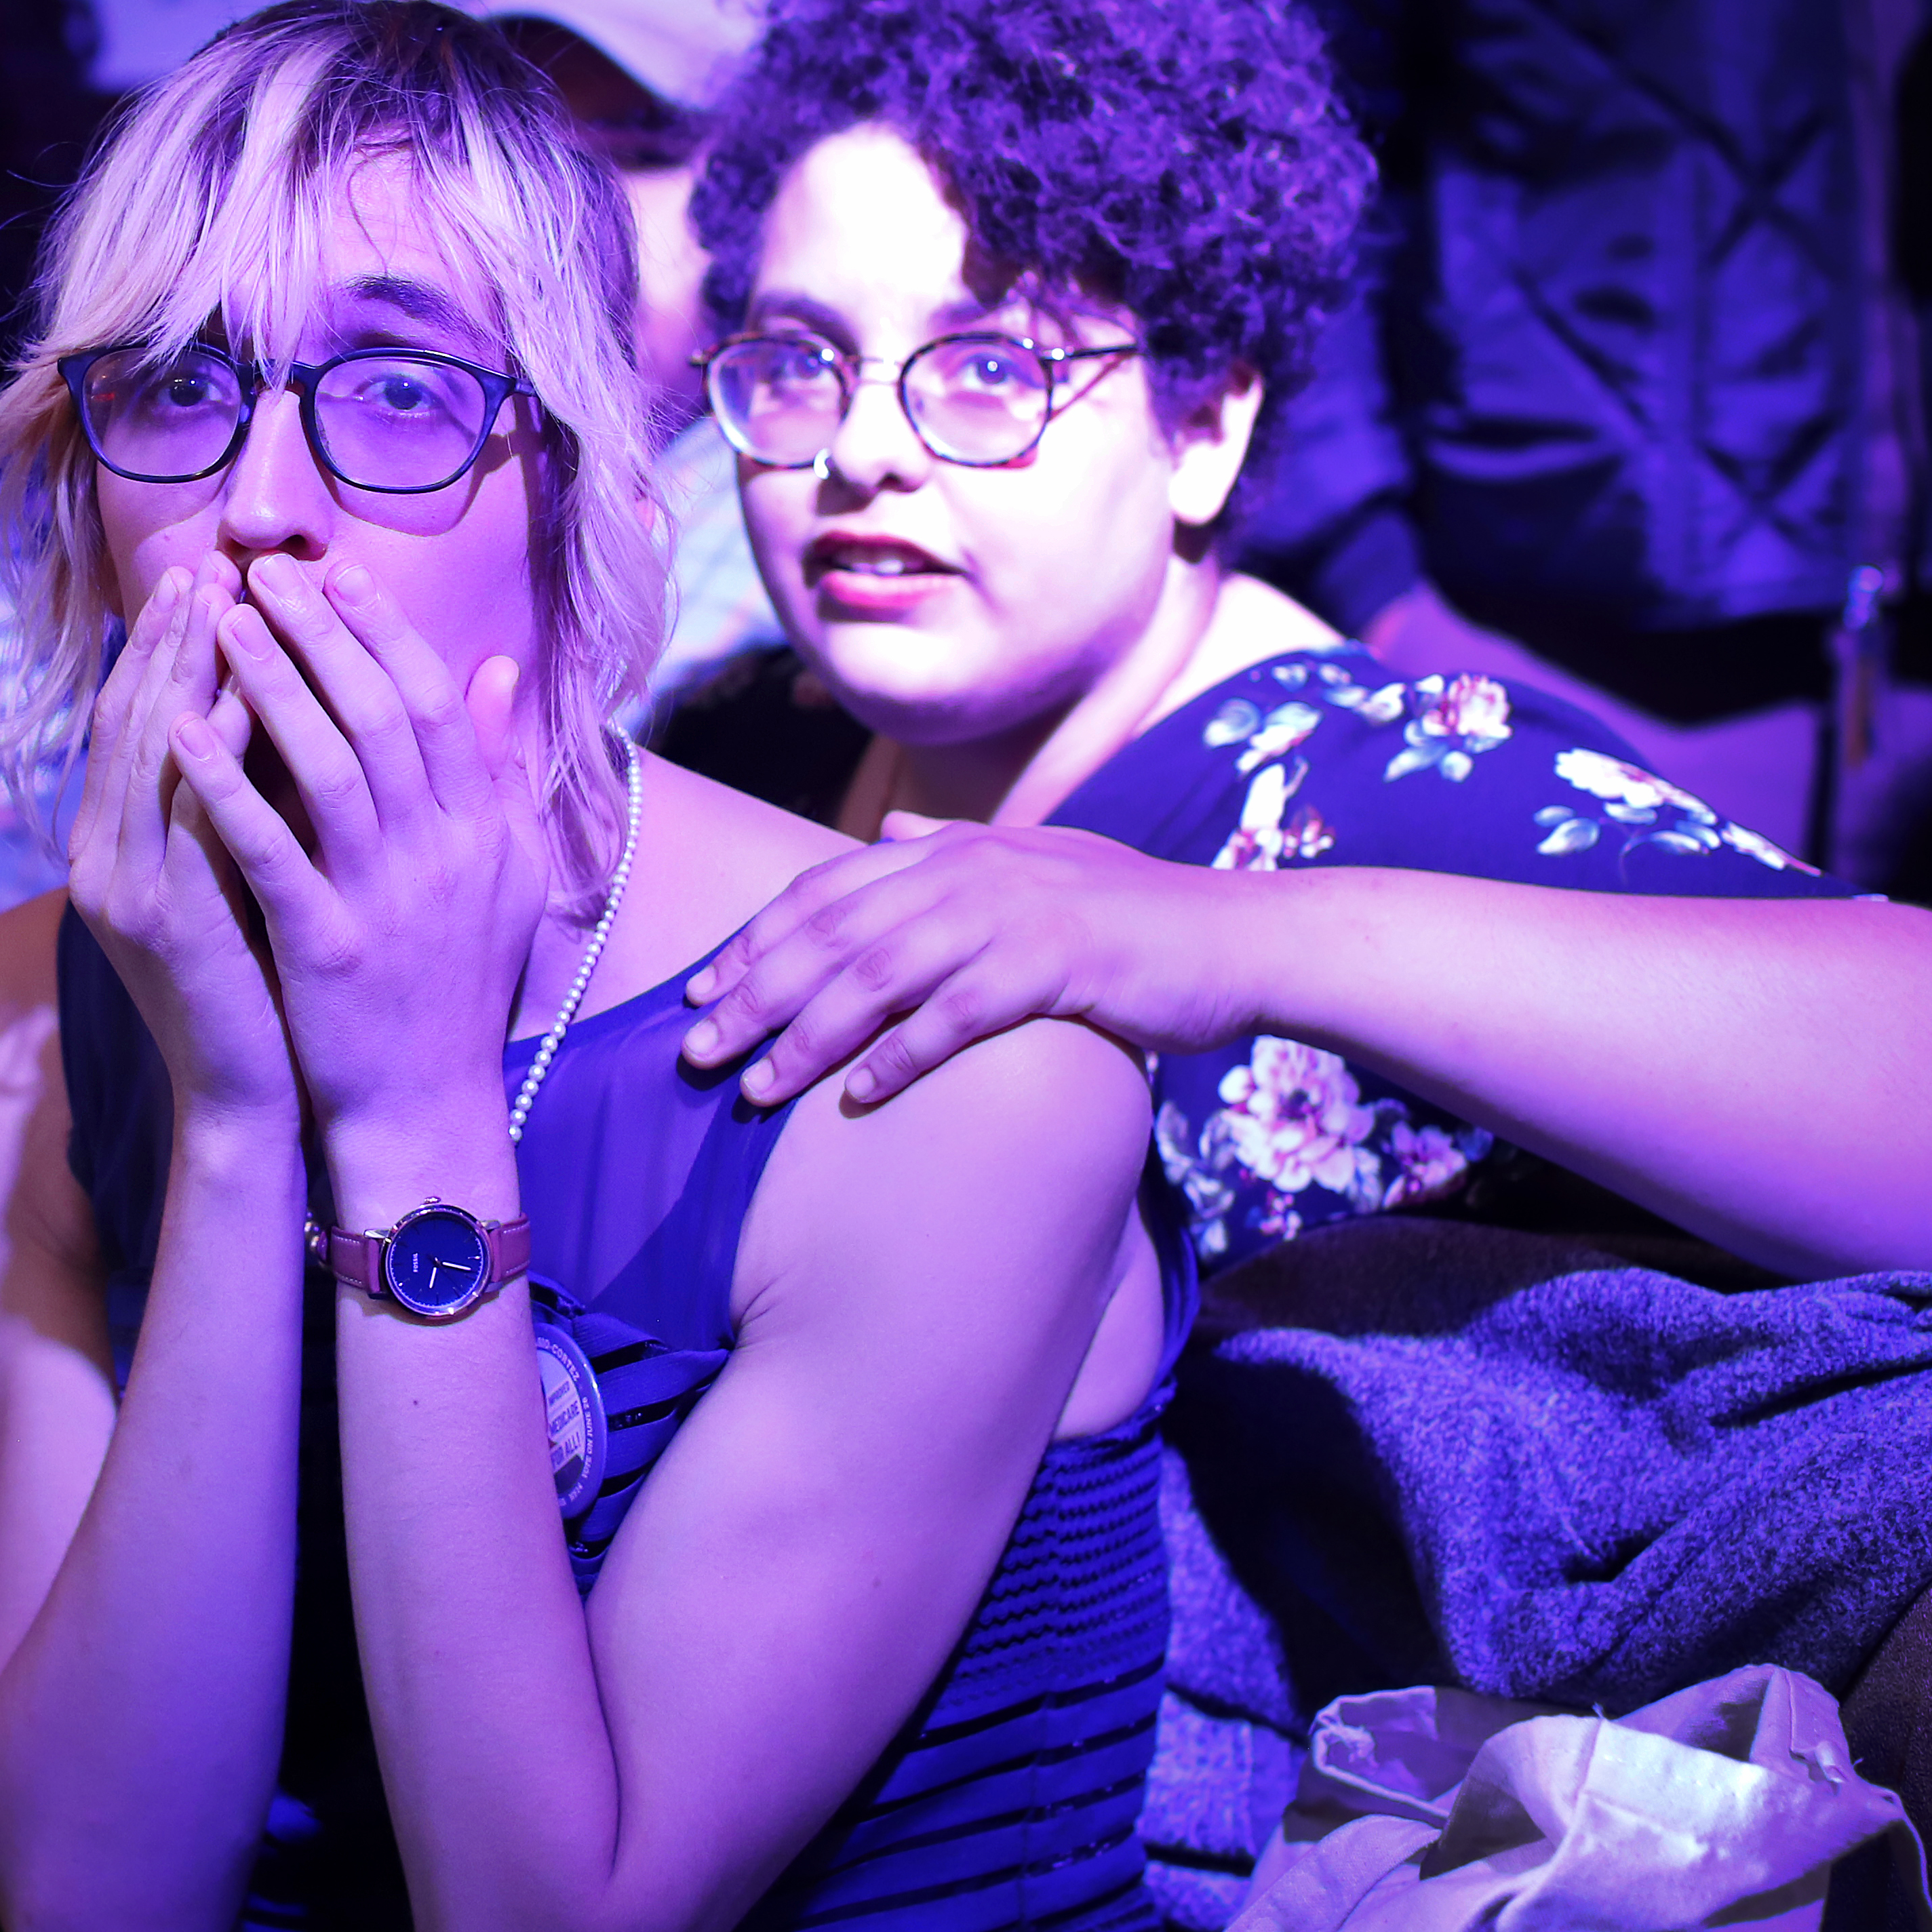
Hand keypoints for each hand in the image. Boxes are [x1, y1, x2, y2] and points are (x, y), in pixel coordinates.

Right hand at [70, 557, 298, 1125]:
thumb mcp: (233, 874)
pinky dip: (210, 747)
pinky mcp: (166, 919)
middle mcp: (101, 858)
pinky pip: (186, 812)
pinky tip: (245, 695)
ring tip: (226, 603)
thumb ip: (231, 800)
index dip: (162, 648)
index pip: (132, 722)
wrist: (245, 1101)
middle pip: (129, 721)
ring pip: (149, 753)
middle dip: (169, 639)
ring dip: (185, 670)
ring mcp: (124, 888)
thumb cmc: (255, 984)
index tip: (207, 579)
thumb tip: (267, 706)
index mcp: (113, 846)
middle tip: (211, 565)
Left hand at [174, 552, 538, 1134]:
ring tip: (219, 622)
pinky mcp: (327, 947)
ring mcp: (384, 900)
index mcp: (482, 827)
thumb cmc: (458, 984)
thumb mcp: (506, 872)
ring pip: (326, 766)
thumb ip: (502, 771)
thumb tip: (499, 669)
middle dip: (318, 633)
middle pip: (377, 714)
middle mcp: (441, 852)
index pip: (432, 701)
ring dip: (269, 685)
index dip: (383, 630)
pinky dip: (226, 788)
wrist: (428, 1107)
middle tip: (260, 572)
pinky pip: (269, 851)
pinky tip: (180, 734)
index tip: (334, 572)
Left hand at [676, 815, 1263, 1105]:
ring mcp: (1013, 915)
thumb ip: (950, 851)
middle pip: (833, 934)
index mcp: (954, 850)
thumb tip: (882, 833)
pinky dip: (903, 1057)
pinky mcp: (1056, 965)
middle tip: (695, 1048)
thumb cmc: (1127, 916)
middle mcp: (972, 872)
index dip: (755, 941)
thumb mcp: (1033, 867)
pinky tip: (859, 1098)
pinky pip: (959, 1016)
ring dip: (808, 1036)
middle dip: (754, 993)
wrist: (1236, 938)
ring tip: (754, 1087)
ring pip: (879, 977)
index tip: (699, 989)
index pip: (825, 892)